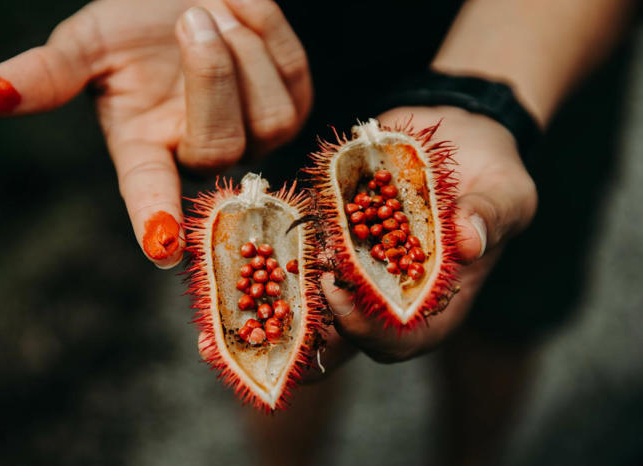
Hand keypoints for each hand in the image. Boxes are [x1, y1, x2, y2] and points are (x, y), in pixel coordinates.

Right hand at [0, 0, 311, 267]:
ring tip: (212, 11)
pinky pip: (292, 75)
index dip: (153, 218)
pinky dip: (266, 28)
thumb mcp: (86, 46)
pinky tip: (241, 10)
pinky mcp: (292, 106)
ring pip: (270, 116)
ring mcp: (254, 135)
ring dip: (242, 49)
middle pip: (220, 149)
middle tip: (192, 20)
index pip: (149, 193)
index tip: (161, 251)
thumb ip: (44, 76)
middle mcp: (201, 152)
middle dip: (210, 77)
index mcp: (145, 148)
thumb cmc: (133, 25)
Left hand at [306, 105, 537, 378]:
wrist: (462, 134)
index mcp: (439, 300)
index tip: (341, 296)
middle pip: (348, 327)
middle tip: (300, 278)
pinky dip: (296, 237)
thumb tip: (469, 241)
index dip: (367, 332)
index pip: (399, 341)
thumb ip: (491, 216)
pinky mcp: (345, 231)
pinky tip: (282, 220)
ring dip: (296, 280)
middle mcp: (395, 288)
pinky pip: (312, 244)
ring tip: (286, 250)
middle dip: (317, 315)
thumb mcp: (507, 193)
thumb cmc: (493, 173)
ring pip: (321, 292)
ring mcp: (366, 262)